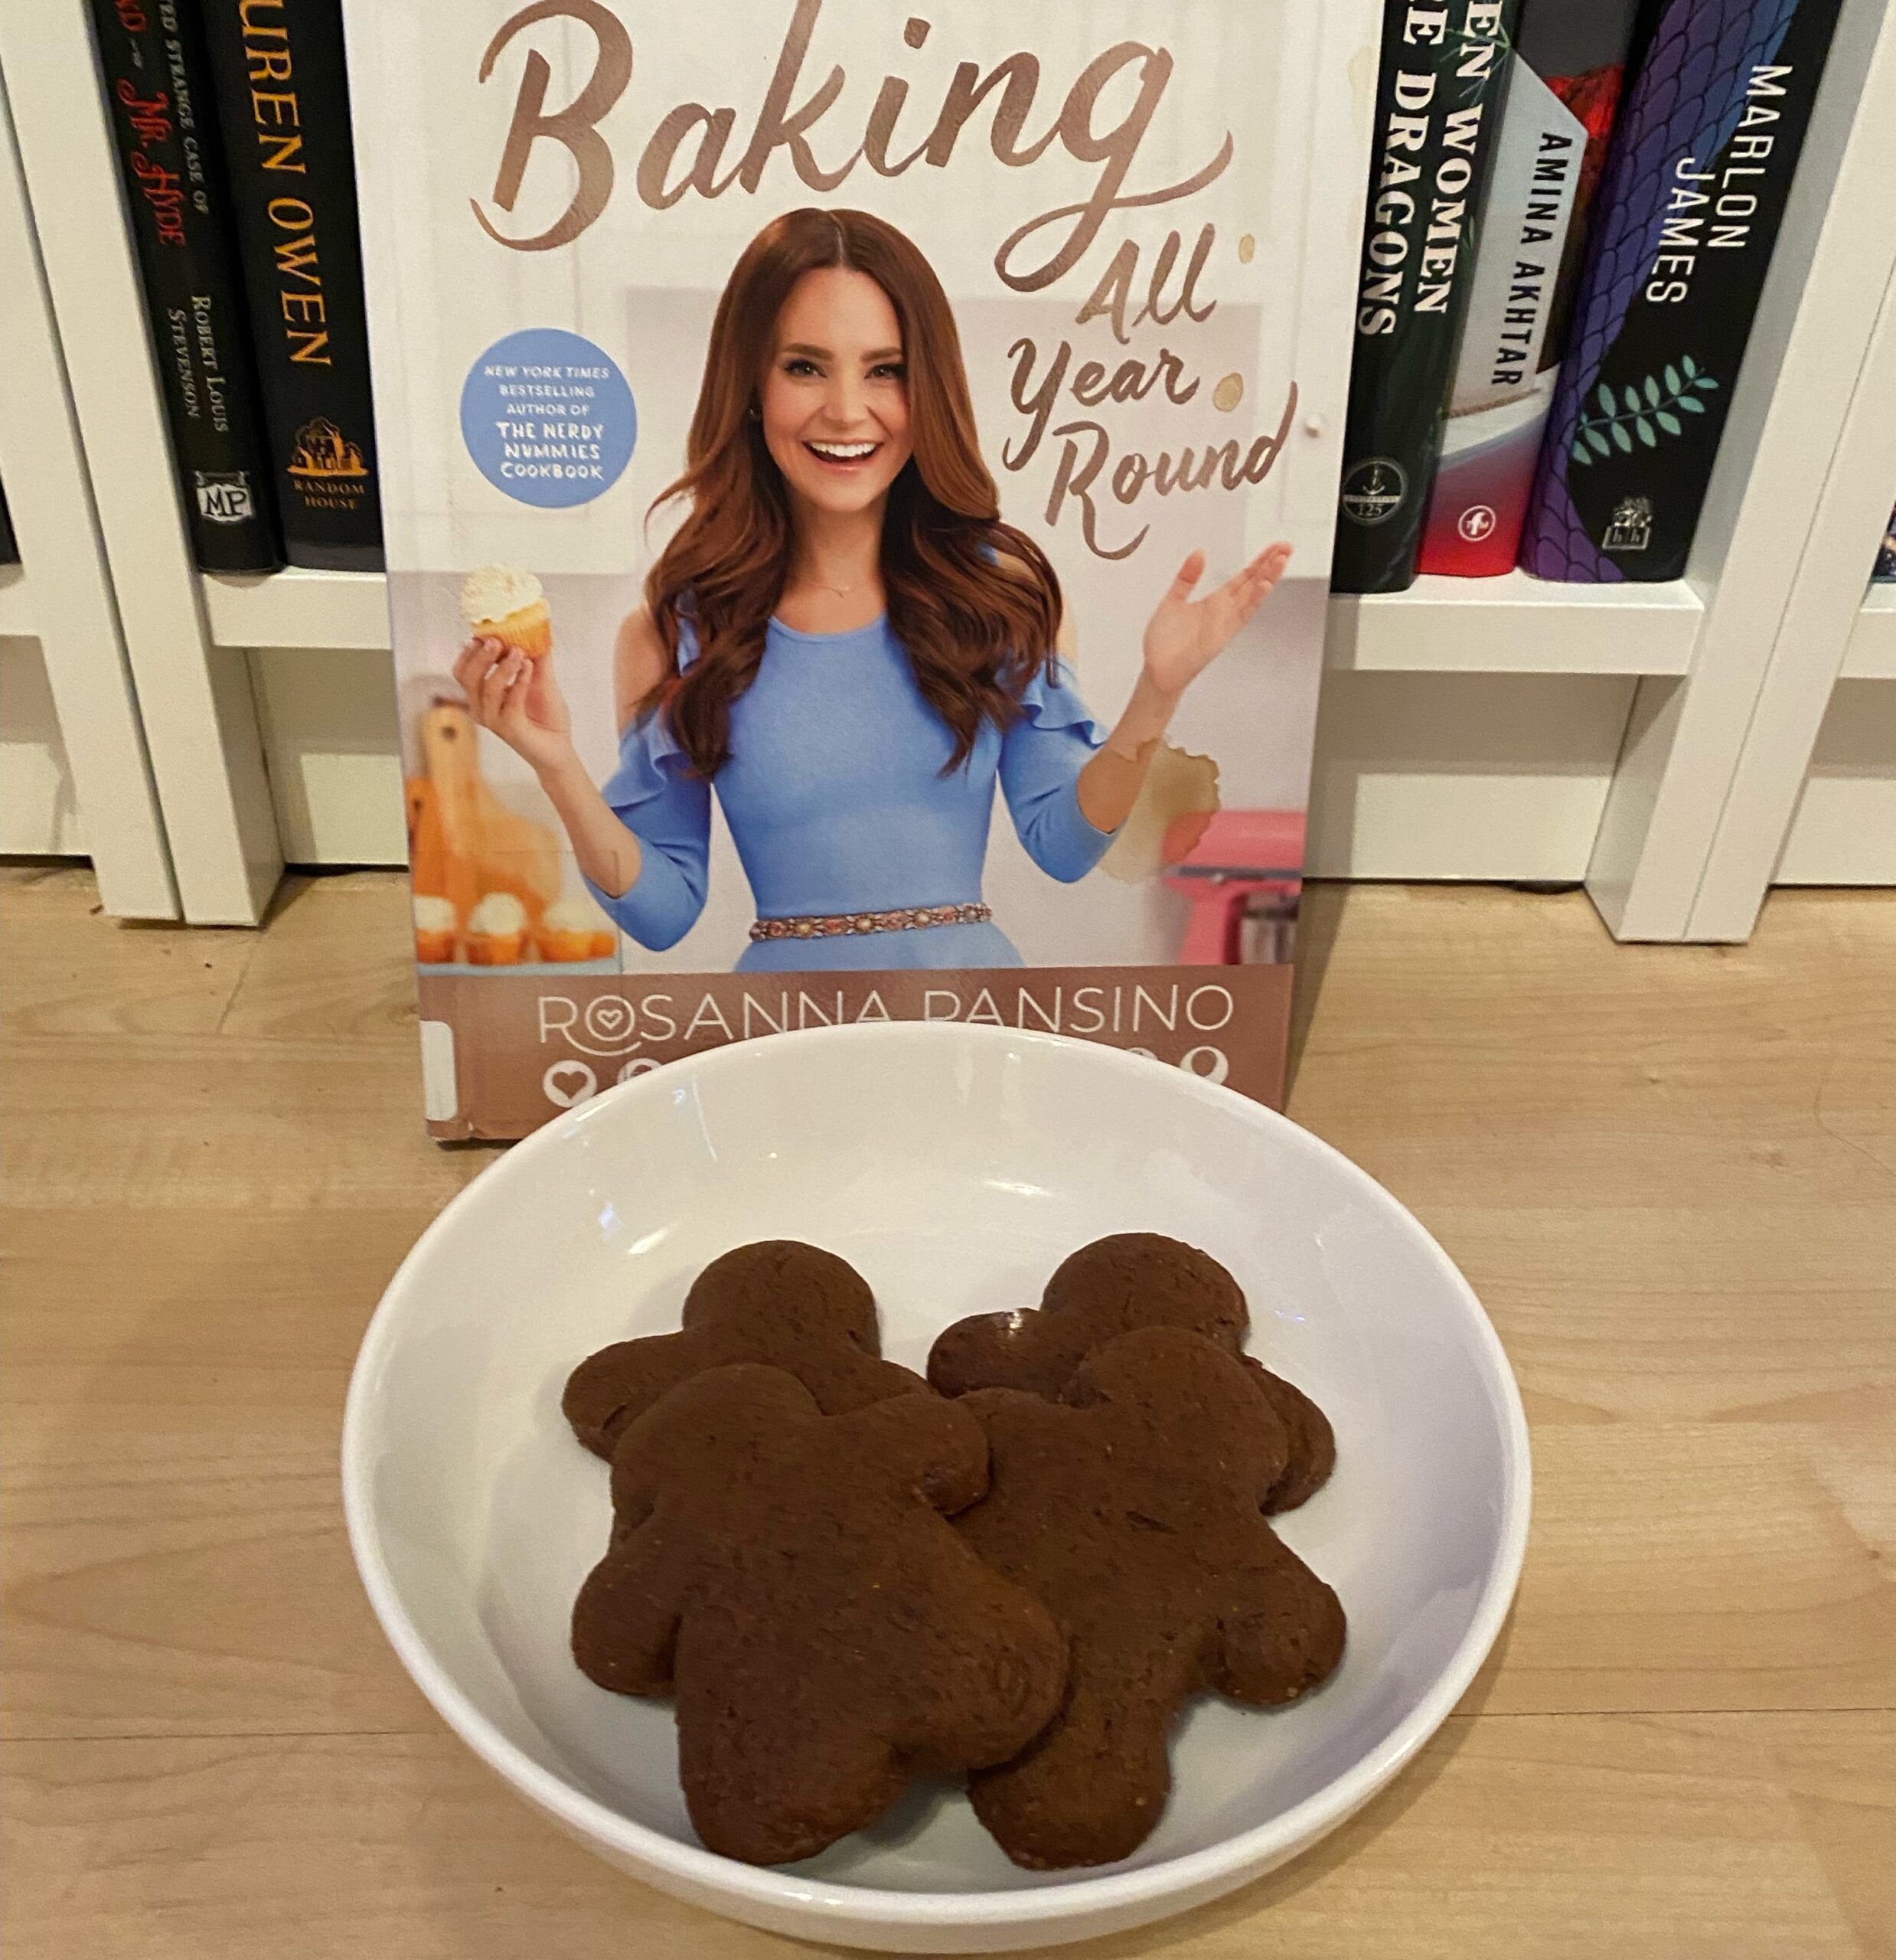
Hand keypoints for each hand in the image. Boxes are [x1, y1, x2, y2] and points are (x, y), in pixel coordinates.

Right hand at [452, 637, 575, 776]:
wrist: (559, 747)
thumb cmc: (547, 717)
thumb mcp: (541, 678)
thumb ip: (536, 656)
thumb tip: (536, 628)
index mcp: (482, 695)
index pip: (463, 670)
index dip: (470, 651)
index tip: (484, 633)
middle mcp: (482, 707)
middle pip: (467, 677)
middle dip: (480, 656)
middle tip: (496, 641)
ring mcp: (494, 720)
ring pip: (487, 688)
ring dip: (503, 667)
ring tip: (520, 653)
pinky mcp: (509, 730)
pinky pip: (510, 702)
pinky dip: (520, 682)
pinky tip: (529, 669)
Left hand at [1140, 542, 1292, 698]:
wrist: (1159, 671)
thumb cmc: (1164, 643)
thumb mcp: (1172, 600)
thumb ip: (1187, 577)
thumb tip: (1198, 553)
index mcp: (1215, 602)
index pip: (1243, 578)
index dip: (1259, 562)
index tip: (1274, 548)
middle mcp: (1225, 611)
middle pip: (1253, 583)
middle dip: (1270, 565)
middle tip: (1287, 547)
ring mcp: (1226, 622)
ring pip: (1253, 596)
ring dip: (1268, 578)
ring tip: (1281, 559)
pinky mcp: (1224, 634)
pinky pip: (1243, 614)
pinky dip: (1254, 598)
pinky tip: (1264, 585)